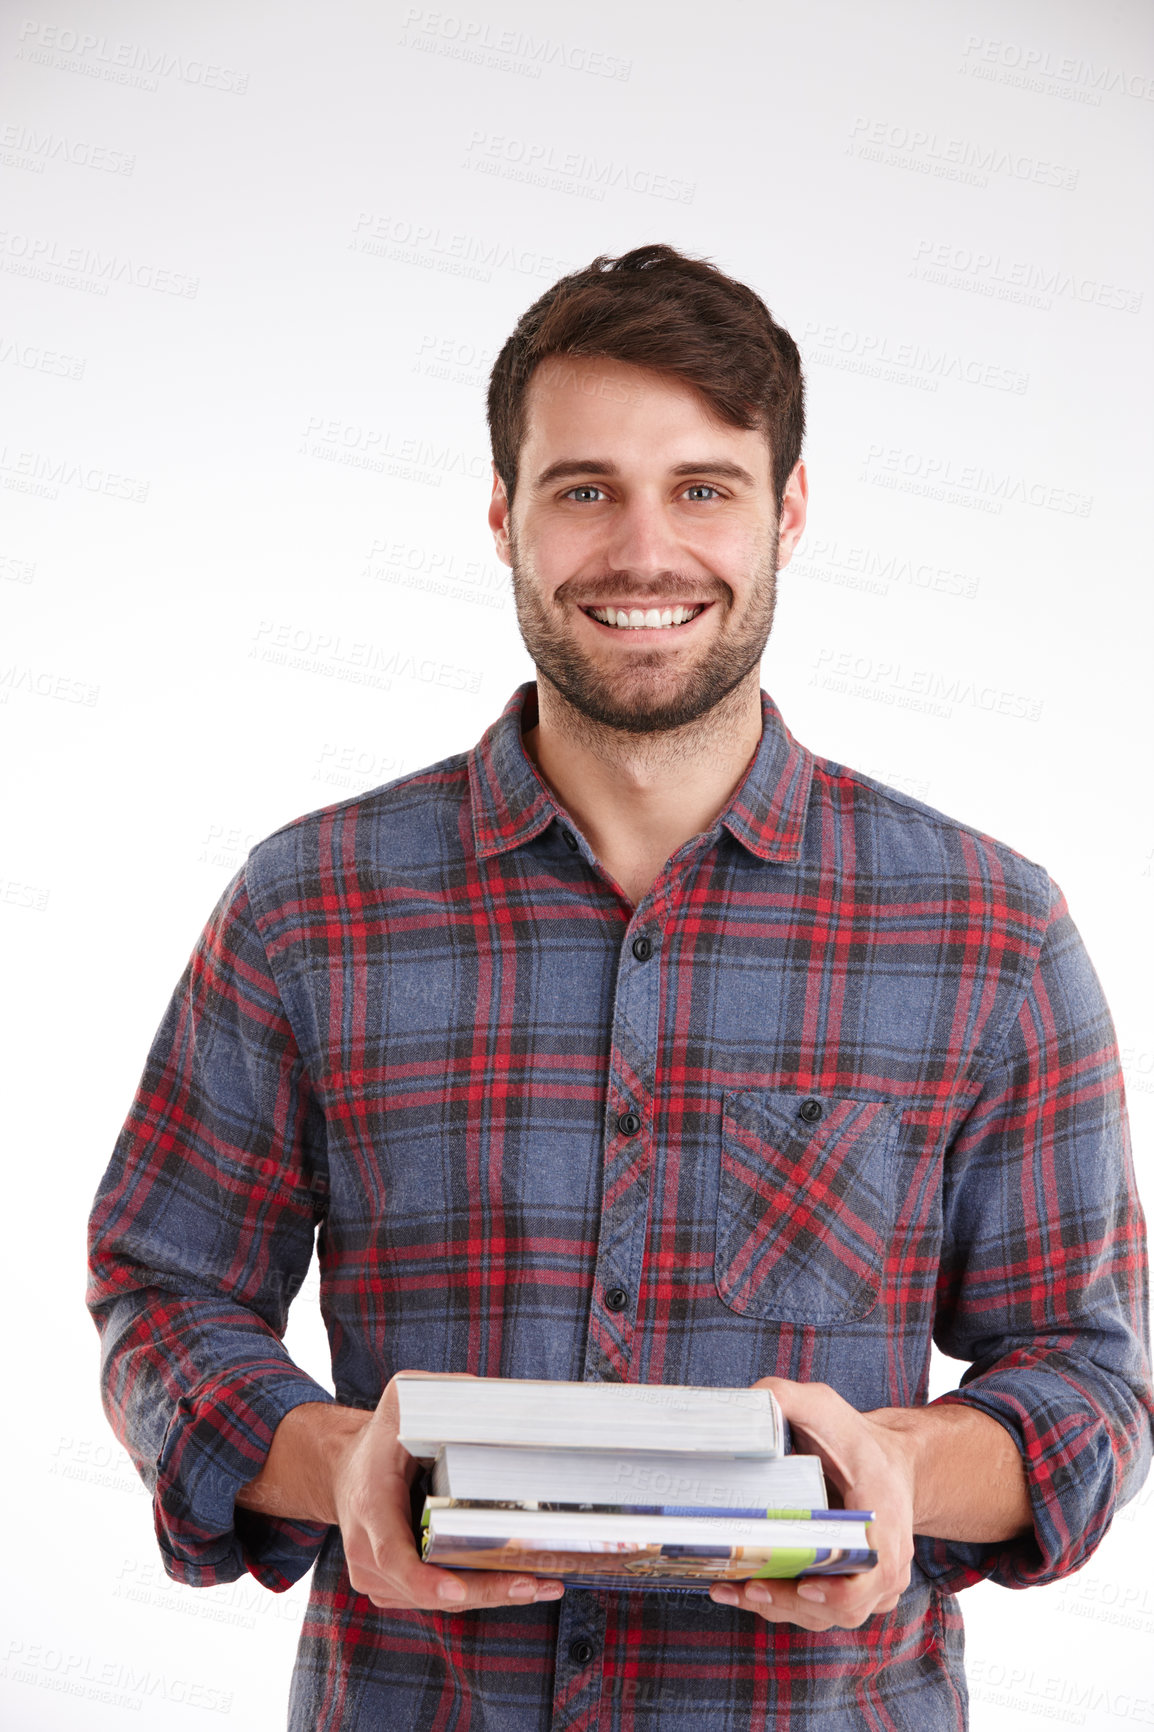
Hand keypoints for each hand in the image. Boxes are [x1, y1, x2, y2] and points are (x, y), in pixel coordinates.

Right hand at [331, 1371, 566, 1613]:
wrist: (345, 1471)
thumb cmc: (379, 1439)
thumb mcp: (402, 1402)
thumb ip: (440, 1394)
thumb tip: (489, 1395)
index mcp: (370, 1506)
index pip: (391, 1554)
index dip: (423, 1579)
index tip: (455, 1588)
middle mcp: (366, 1551)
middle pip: (427, 1588)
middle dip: (483, 1589)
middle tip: (530, 1584)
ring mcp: (375, 1576)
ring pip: (437, 1600)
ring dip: (488, 1595)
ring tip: (538, 1585)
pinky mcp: (389, 1589)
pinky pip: (436, 1600)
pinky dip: (475, 1594)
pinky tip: (515, 1585)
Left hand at [707, 1377, 914, 1629]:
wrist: (886, 1463)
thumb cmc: (854, 1438)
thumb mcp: (824, 1407)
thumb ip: (787, 1399)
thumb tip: (744, 1403)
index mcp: (886, 1519)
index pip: (874, 1575)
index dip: (840, 1591)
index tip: (805, 1587)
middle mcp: (886, 1562)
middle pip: (843, 1606)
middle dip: (792, 1602)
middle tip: (749, 1587)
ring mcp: (870, 1583)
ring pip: (825, 1615)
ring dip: (777, 1607)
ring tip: (731, 1590)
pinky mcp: (850, 1590)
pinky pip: (817, 1610)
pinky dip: (780, 1604)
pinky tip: (739, 1590)